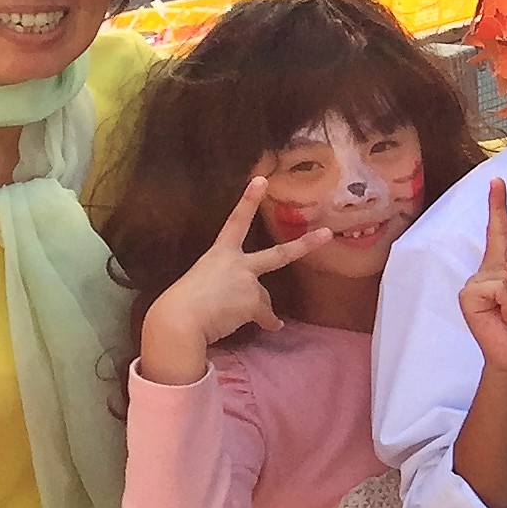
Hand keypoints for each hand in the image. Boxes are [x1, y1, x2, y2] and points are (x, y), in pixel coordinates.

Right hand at [139, 175, 333, 382]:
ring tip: (229, 315)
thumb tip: (242, 302)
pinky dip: (268, 323)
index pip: (235, 222)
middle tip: (327, 234)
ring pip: (262, 299)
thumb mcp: (202, 284)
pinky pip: (266, 316)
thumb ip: (225, 284)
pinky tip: (272, 327)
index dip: (249, 200)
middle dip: (304, 245)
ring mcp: (248, 282)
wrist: (179, 321)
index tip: (261, 179)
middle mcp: (237, 263)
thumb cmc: (181, 303)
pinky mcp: (253, 302)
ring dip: (255, 309)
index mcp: (218, 254)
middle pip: (278, 255)